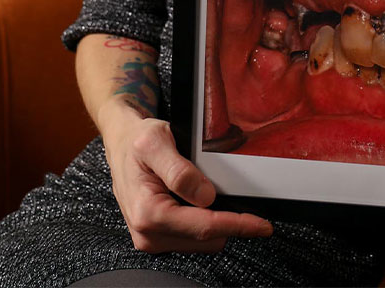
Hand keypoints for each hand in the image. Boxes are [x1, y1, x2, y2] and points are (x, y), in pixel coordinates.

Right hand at [101, 111, 272, 252]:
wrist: (122, 144)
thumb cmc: (136, 142)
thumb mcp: (156, 143)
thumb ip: (180, 171)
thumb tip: (206, 196)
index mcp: (148, 213)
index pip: (203, 227)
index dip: (236, 225)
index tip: (261, 224)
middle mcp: (149, 233)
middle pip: (207, 239)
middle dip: (228, 220)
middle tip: (236, 192)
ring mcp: (153, 237)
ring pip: (203, 241)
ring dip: (216, 221)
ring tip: (210, 190)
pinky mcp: (159, 235)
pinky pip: (193, 236)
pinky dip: (205, 220)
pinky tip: (202, 200)